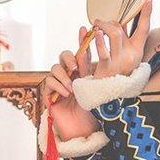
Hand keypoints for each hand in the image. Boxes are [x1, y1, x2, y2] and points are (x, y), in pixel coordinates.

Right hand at [42, 26, 99, 140]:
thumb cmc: (92, 114)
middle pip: (64, 56)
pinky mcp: (49, 94)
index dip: (82, 40)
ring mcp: (58, 84)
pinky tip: (66, 94)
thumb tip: (109, 56)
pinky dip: (58, 86)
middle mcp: (69, 76)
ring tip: (72, 89)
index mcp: (83, 74)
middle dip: (69, 58)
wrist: (81, 132)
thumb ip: (99, 75)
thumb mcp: (99, 92)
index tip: (85, 28)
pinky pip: (49, 82)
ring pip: (55, 68)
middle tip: (76, 67)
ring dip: (64, 77)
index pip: (81, 53)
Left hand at [92, 0, 152, 79]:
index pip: (144, 30)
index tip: (148, 0)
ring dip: (104, 26)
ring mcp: (119, 62)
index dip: (146, 15)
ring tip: (96, 24)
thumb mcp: (125, 55)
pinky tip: (95, 34)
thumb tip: (122, 20)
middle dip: (110, 22)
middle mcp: (130, 56)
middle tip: (101, 21)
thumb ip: (124, 38)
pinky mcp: (107, 68)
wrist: (110, 97)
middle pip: (122, 30)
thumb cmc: (116, 73)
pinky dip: (98, 40)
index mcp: (137, 51)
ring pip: (114, 34)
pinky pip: (103, 51)